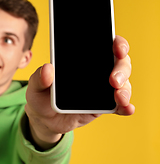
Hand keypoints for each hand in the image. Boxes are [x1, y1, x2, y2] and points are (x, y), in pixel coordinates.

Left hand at [25, 35, 133, 149]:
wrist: (45, 120)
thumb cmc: (41, 97)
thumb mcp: (35, 87)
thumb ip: (39, 78)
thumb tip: (47, 68)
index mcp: (81, 59)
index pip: (104, 44)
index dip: (116, 43)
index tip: (117, 48)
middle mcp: (96, 71)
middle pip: (120, 62)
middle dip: (122, 68)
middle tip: (114, 80)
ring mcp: (103, 88)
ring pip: (123, 83)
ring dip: (125, 89)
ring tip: (119, 98)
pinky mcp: (104, 106)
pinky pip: (120, 105)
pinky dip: (126, 107)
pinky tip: (127, 109)